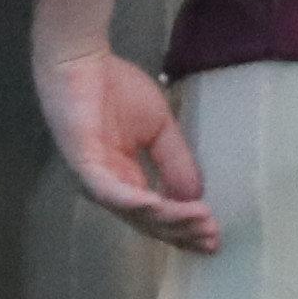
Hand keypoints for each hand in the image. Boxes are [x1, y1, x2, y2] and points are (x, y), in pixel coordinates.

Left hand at [39, 47, 215, 254]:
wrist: (83, 59)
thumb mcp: (159, 129)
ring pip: (133, 212)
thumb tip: (196, 196)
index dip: (184, 226)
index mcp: (123, 180)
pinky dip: (138, 202)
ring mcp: (93, 179)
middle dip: (182, 231)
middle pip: (146, 222)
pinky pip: (112, 192)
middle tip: (213, 239)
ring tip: (200, 220)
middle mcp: (108, 187)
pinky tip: (164, 207)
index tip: (215, 235)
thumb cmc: (114, 88)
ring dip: (168, 219)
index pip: (154, 215)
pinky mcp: (83, 165)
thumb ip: (175, 161)